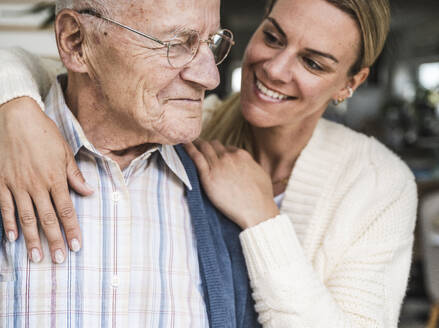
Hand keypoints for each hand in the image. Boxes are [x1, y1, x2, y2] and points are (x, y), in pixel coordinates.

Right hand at [0, 97, 92, 263]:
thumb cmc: (44, 133)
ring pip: (25, 218)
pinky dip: (8, 224)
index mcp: (55, 178)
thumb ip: (75, 175)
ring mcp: (16, 185)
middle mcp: (36, 185)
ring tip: (36, 257)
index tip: (76, 246)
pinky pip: (4, 207)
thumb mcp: (64, 151)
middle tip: (58, 260)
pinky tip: (12, 238)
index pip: (66, 210)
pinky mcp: (0, 182)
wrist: (15, 116)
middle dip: (54, 241)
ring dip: (32, 239)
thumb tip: (89, 192)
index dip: (72, 230)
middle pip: (47, 219)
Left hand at [184, 140, 278, 228]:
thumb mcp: (260, 174)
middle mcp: (229, 157)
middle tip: (198, 147)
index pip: (226, 147)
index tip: (214, 155)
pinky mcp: (208, 176)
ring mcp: (218, 165)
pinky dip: (188, 149)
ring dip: (196, 144)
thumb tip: (246, 166)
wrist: (256, 210)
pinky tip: (182, 144)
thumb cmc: (261, 197)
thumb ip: (250, 166)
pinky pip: (195, 158)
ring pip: (204, 148)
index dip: (219, 151)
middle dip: (206, 146)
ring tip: (187, 142)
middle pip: (213, 145)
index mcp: (242, 155)